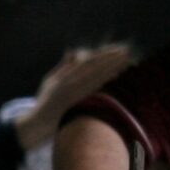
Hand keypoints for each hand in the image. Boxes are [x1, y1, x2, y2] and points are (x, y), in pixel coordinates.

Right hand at [14, 44, 132, 148]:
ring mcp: (77, 90)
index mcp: (65, 75)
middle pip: (96, 66)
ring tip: (127, 60)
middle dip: (112, 58)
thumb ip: (64, 66)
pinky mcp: (80, 99)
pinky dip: (106, 78)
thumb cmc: (47, 97)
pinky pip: (96, 85)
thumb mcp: (52, 79)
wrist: (43, 120)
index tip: (116, 49)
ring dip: (113, 67)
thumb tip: (72, 51)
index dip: (103, 54)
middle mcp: (72, 81)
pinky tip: (117, 72)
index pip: (88, 61)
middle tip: (127, 51)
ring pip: (98, 75)